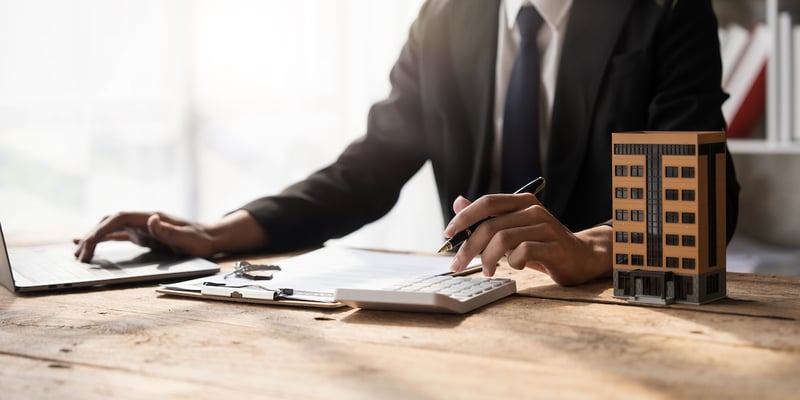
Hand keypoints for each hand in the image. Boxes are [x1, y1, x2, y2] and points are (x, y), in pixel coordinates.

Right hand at [74, 210, 267, 262]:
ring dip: (93, 239)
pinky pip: (117, 236)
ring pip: (110, 229)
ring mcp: (142, 227)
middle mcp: (143, 220)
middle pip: (110, 222)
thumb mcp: (188, 238)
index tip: (89, 243)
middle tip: (79, 256)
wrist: (210, 238)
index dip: (101, 229)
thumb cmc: (201, 240)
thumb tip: (151, 218)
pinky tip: (87, 245)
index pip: (119, 218)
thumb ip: (169, 230)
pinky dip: (102, 240)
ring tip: (78, 254)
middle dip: (92, 236)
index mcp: (151, 218)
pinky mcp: (142, 236)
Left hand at [444, 193, 611, 285]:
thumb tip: (458, 201)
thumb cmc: (540, 244)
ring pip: (504, 239)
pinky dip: (513, 263)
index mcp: (522, 202)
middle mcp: (534, 210)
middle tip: (458, 264)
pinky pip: (524, 252)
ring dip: (489, 258)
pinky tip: (516, 267)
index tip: (448, 233)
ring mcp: (546, 227)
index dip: (464, 217)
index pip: (487, 202)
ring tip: (488, 271)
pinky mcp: (555, 246)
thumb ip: (487, 218)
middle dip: (469, 247)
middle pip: (491, 225)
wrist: (580, 257)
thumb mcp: (512, 229)